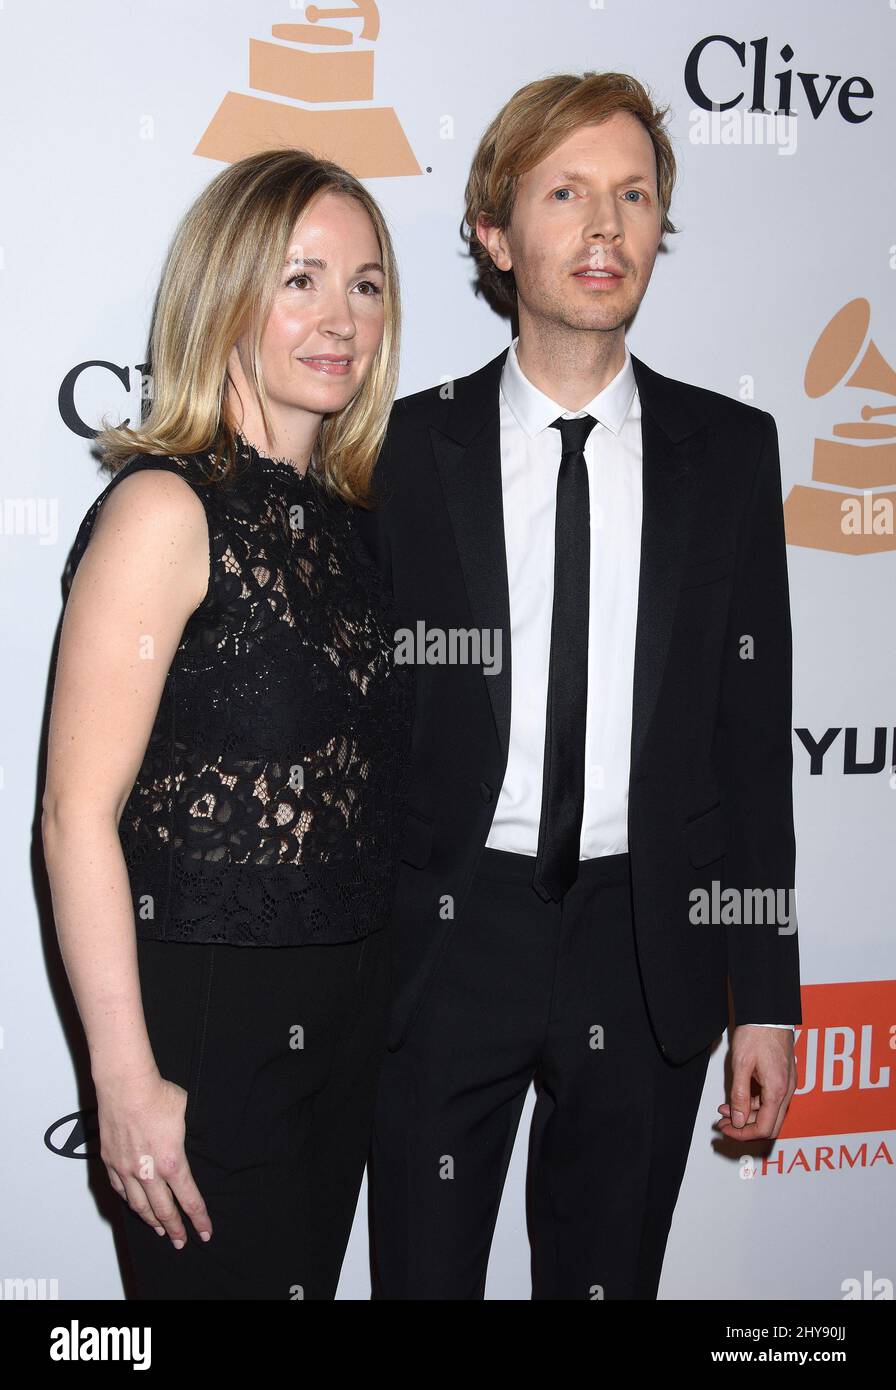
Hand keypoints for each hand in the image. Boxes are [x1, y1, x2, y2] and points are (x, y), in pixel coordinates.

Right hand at [96, 1068, 212, 1245]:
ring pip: (139, 1206)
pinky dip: (130, 1202)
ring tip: (160, 1230)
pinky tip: (135, 1205)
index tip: (205, 1233)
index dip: (199, 1220)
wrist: (126, 1086)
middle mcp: (148, 1173)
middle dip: (175, 1230)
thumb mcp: (185, 1115)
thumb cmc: (158, 1096)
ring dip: (151, 1221)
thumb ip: (184, 1136)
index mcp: (172, 1163)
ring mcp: (126, 1170)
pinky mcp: (110, 1161)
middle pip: (164, 1211)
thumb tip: (181, 1138)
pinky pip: (120, 1190)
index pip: (190, 1201)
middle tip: (181, 1242)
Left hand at [715, 1025, 796, 1140]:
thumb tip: (737, 1120)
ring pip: (770, 1113)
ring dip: (748, 1115)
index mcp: (777, 1090)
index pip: (764, 1127)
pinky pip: (771, 1100)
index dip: (743, 1134)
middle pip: (769, 1124)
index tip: (726, 1129)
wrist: (769, 1013)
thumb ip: (739, 1095)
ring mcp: (787, 1085)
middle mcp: (787, 1091)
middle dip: (745, 1128)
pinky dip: (755, 1104)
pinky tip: (739, 1098)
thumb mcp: (741, 1065)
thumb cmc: (756, 1033)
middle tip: (724, 1122)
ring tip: (725, 1109)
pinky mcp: (784, 1078)